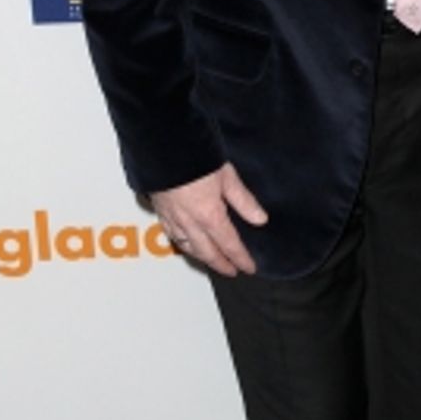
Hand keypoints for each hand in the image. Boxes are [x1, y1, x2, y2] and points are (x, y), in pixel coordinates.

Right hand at [150, 162, 267, 276]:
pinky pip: (172, 236)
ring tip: (212, 260)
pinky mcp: (160, 211)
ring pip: (188, 247)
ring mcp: (172, 219)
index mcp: (209, 216)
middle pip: (207, 252)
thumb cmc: (196, 158)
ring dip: (202, 257)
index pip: (229, 245)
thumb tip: (260, 219)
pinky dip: (183, 245)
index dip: (241, 259)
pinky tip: (186, 243)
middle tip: (232, 271)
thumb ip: (244, 201)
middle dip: (221, 264)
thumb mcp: (228, 177)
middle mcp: (189, 223)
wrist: (164, 148)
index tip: (249, 268)